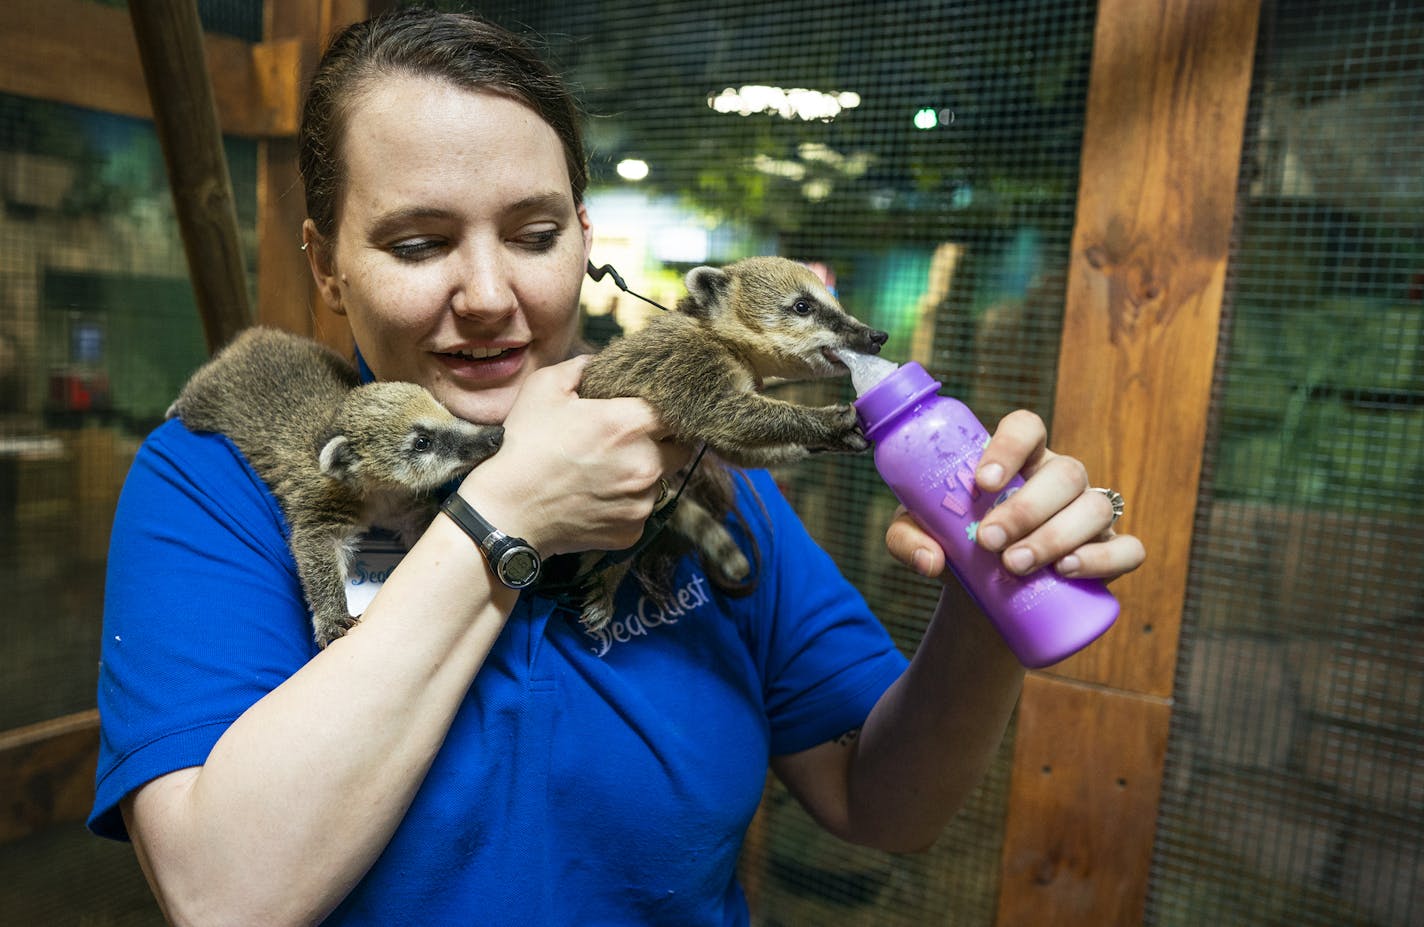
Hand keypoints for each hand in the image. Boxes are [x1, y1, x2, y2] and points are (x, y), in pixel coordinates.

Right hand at [457, 356, 690, 555]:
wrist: (507, 511)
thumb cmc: (525, 446)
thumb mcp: (544, 389)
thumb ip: (581, 366)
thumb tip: (599, 361)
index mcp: (630, 424)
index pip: (676, 410)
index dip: (664, 409)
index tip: (650, 410)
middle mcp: (646, 464)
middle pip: (680, 448)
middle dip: (662, 441)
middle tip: (631, 441)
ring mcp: (642, 502)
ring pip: (661, 481)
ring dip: (645, 474)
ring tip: (609, 471)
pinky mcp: (633, 530)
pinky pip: (642, 511)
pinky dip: (628, 504)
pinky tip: (599, 497)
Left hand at [885, 409, 1144, 581]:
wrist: (983, 600)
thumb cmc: (955, 549)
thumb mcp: (918, 537)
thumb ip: (908, 540)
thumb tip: (930, 560)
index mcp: (1020, 459)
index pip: (1026, 428)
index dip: (1009, 448)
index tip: (981, 484)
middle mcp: (1059, 478)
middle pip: (1064, 473)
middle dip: (1026, 509)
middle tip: (987, 542)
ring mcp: (1090, 514)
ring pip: (1094, 508)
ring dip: (1056, 536)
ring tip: (1016, 565)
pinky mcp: (1109, 552)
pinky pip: (1128, 549)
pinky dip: (1103, 559)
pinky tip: (1068, 571)